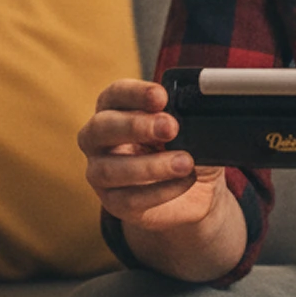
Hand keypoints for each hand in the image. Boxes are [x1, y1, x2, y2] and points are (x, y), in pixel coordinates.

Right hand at [78, 79, 228, 233]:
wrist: (196, 191)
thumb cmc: (185, 147)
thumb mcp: (189, 128)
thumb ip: (183, 117)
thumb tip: (188, 115)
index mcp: (115, 109)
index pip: (115, 94)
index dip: (135, 93)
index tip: (162, 96)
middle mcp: (98, 139)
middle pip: (101, 127)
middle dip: (136, 126)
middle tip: (171, 127)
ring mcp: (100, 172)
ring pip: (110, 170)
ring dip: (151, 165)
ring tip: (185, 162)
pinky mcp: (113, 203)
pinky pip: (129, 199)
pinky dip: (161, 190)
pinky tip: (185, 181)